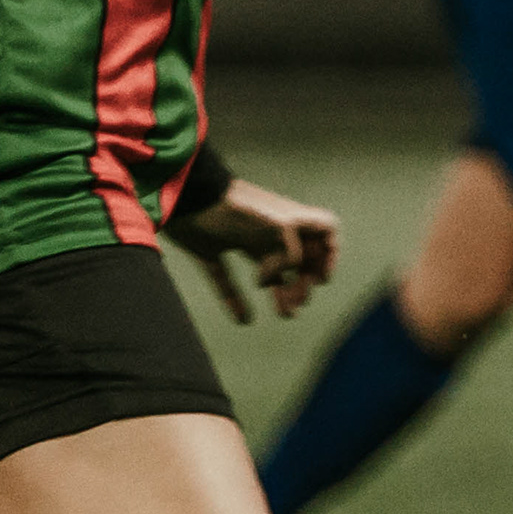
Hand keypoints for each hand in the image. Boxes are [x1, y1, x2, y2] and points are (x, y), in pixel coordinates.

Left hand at [169, 175, 339, 322]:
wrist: (183, 194)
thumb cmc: (234, 207)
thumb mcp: (276, 228)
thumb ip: (288, 255)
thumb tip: (271, 281)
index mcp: (287, 219)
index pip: (323, 230)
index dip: (329, 253)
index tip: (321, 277)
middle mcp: (267, 228)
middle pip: (298, 257)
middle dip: (303, 282)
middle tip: (297, 302)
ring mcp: (239, 238)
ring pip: (268, 270)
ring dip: (281, 292)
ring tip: (286, 315)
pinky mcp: (209, 248)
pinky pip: (225, 278)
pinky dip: (234, 300)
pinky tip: (243, 319)